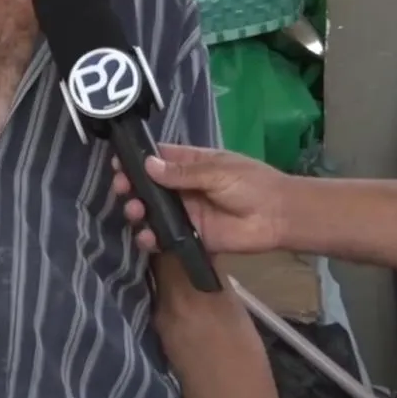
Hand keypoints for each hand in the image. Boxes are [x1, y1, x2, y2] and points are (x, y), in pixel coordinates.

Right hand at [112, 144, 289, 253]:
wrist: (278, 217)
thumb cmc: (251, 184)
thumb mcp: (217, 171)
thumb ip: (183, 173)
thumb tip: (148, 165)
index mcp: (191, 164)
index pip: (157, 159)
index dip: (137, 160)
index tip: (118, 163)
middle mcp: (183, 188)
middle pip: (149, 186)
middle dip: (131, 186)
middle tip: (121, 189)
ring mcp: (185, 213)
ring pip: (152, 211)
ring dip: (137, 210)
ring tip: (134, 211)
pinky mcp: (190, 236)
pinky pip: (165, 237)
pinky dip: (151, 238)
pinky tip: (146, 237)